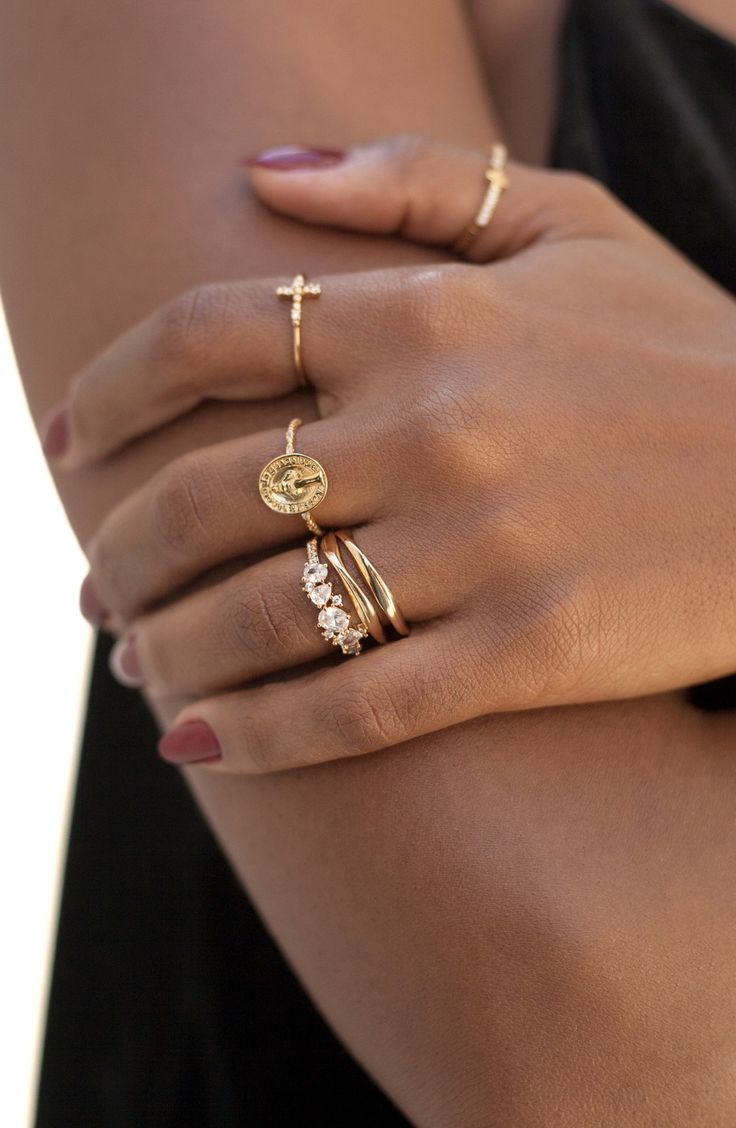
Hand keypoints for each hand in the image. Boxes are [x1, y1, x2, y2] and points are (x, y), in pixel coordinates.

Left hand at [46, 135, 735, 771]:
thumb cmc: (683, 348)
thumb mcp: (567, 222)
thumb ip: (412, 179)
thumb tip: (261, 171)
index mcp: (429, 317)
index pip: (208, 334)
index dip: (108, 388)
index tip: (64, 437)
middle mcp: (436, 428)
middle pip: (205, 495)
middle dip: (119, 553)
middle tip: (95, 591)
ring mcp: (483, 547)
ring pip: (264, 615)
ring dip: (169, 652)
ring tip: (139, 669)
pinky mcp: (531, 651)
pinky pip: (358, 707)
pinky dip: (261, 736)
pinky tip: (201, 746)